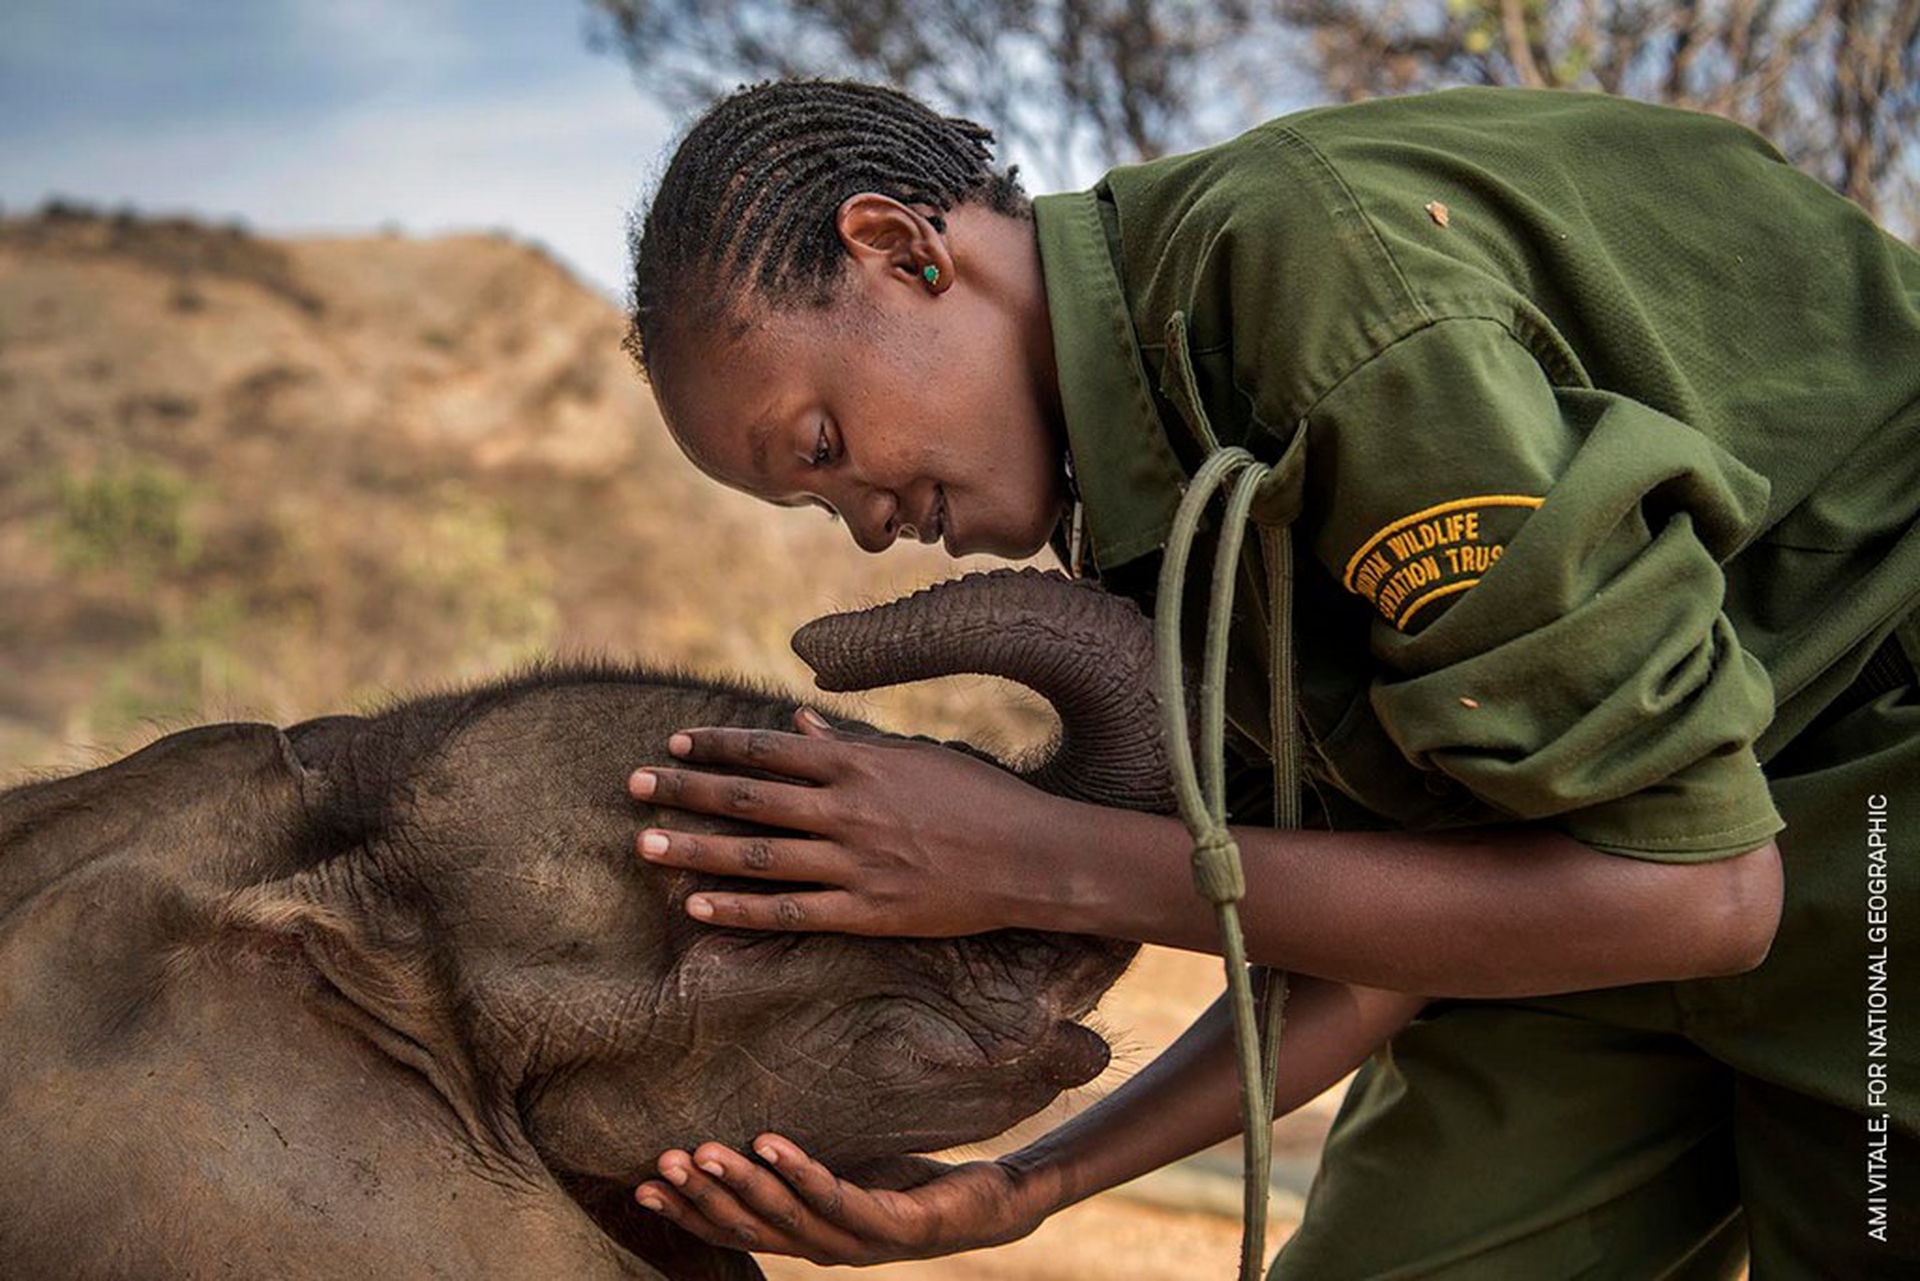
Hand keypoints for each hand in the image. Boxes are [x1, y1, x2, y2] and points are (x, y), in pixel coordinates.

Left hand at [629, 707, 1071, 935]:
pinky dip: (740, 909)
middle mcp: (848, 810)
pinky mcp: (866, 912)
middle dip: (686, 790)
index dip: (717, 746)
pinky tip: (698, 907)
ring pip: (757, 855)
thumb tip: (800, 726)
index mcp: (860, 764)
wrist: (1033, 857)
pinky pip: (789, 912)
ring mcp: (855, 864)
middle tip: (633, 786)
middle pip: (749, 798)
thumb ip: (853, 744)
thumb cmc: (979, 798)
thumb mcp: (918, 756)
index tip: (674, 744)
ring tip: (644, 842)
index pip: (770, 749)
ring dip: (695, 848)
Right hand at [634, 1133, 1056, 1264]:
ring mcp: (861, 1241)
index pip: (735, 1231)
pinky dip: (802, 1172)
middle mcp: (826, 1248)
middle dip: (703, 1197)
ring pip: (788, 1218)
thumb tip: (745, 1120)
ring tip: (703, 1150)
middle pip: (751, 1228)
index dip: (688, 1214)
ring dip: (742, 1184)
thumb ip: (799, 1165)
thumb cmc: (912, 1182)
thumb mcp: (846, 1170)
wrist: (993, 1204)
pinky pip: (839, 1198)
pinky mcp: (896, 1225)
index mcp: (807, 1238)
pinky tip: (772, 1142)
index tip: (642, 1185)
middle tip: (661, 1163)